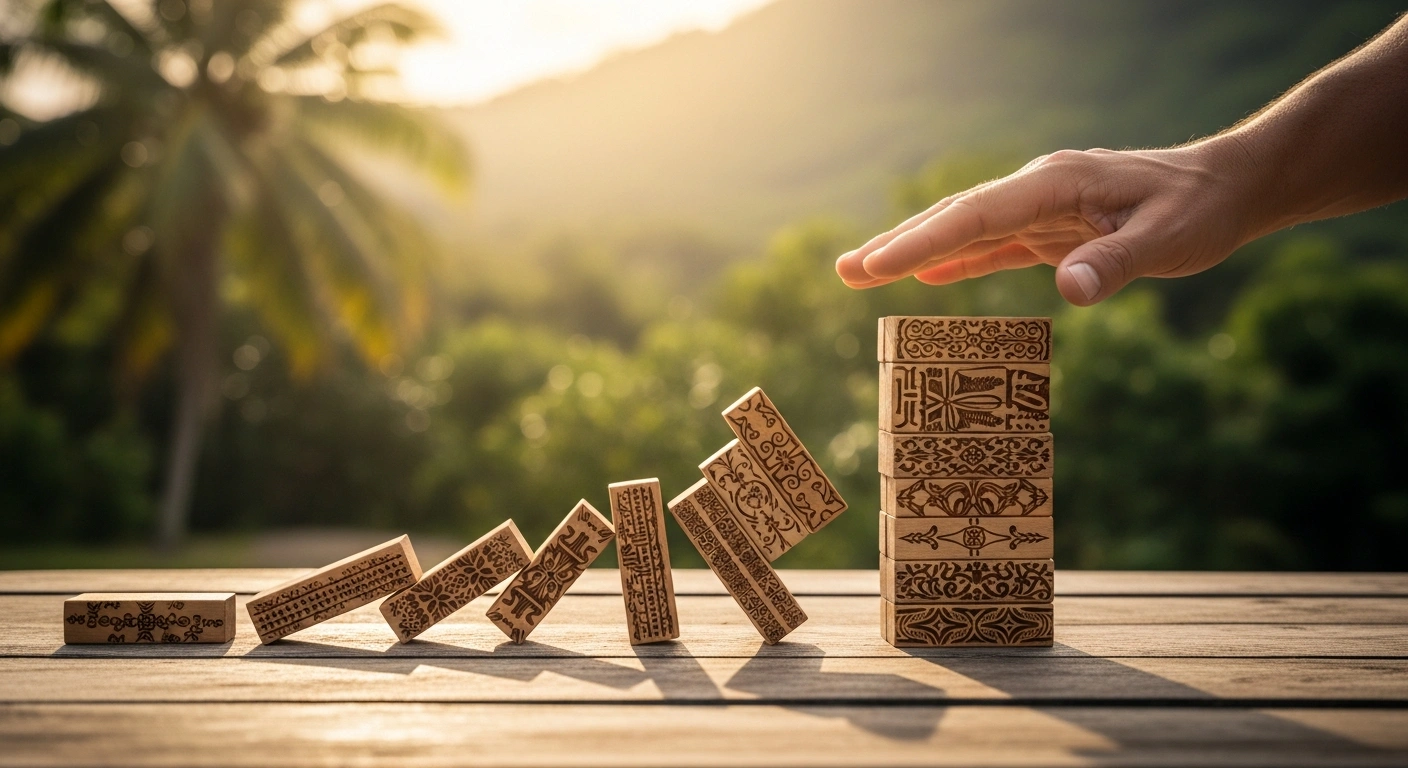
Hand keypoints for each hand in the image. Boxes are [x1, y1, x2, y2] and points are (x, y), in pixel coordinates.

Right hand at [834, 143, 1260, 304]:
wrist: (1226, 189)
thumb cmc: (1199, 210)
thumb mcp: (1167, 240)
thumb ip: (1113, 263)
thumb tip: (1065, 294)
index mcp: (1055, 183)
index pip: (975, 214)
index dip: (923, 241)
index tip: (878, 266)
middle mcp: (1037, 190)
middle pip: (954, 216)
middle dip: (897, 243)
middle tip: (844, 271)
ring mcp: (1040, 209)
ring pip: (965, 229)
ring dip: (914, 251)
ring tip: (860, 272)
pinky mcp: (1050, 230)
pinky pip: (992, 246)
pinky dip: (956, 260)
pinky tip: (926, 277)